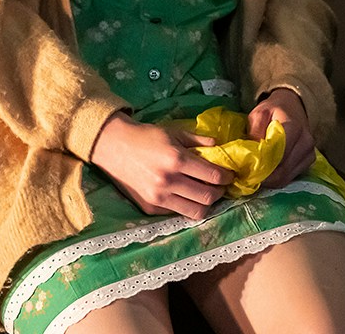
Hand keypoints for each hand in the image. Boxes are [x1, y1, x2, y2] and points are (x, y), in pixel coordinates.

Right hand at [89, 112, 233, 219]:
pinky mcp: (150, 208)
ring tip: (208, 194)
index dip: (227, 177)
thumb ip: (198, 140)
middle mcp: (168, 181)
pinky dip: (187, 207)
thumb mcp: (174, 132)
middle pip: (208, 197)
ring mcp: (158, 198)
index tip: (230, 175)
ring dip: (207, 204)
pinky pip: (178, 213)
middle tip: (221, 186)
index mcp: (177, 160)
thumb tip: (220, 146)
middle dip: (221, 192)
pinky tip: (188, 197)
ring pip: (196, 211)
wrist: (114, 147)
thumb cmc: (146, 137)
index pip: (212, 176)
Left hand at [246, 87, 315, 187]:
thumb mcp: (259, 114)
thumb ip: (255, 132)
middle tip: (247, 176)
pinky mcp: (309, 160)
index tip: (246, 170)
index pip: (277, 156)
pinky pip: (290, 177)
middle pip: (282, 171)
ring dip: (269, 180)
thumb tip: (250, 154)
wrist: (293, 105)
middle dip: (263, 177)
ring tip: (256, 174)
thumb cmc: (274, 110)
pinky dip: (277, 178)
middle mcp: (305, 142)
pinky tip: (268, 172)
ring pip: (286, 177)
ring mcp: (309, 153)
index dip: (261, 167)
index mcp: (294, 128)